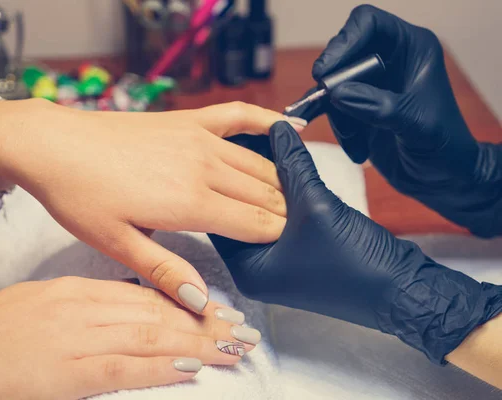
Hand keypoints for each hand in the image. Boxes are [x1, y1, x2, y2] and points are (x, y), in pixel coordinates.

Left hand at [0, 99, 305, 312]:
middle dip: (284, 213)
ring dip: (280, 181)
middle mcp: (203, 167)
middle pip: (264, 192)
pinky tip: (288, 127)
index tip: (287, 247)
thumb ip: (165, 270)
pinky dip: (266, 121)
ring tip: (292, 197)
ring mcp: (198, 138)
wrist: (52, 145)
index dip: (277, 236)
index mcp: (189, 203)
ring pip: (258, 161)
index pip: (256, 221)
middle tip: (292, 229)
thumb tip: (201, 301)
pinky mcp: (187, 119)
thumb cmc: (80, 197)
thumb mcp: (117, 244)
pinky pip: (237, 115)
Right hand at [0, 278, 260, 399]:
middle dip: (204, 323)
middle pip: (156, 313)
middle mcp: (83, 308)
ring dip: (196, 343)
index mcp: (77, 290)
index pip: (145, 295)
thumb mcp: (43, 301)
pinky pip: (123, 368)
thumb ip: (87, 302)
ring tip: (232, 348)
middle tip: (241, 329)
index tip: (218, 311)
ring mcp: (76, 338)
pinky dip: (161, 368)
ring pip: (149, 336)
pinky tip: (191, 369)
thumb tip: (129, 304)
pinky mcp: (66, 373)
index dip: (187, 304)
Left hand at [210, 122, 501, 363]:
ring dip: (266, 187)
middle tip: (248, 138)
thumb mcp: (316, 205)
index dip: (224, 177)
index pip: (219, 215)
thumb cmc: (355, 262)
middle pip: (238, 214)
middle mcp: (256, 270)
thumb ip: (292, 165)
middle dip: (244, 178)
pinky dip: (283, 199)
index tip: (229, 142)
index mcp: (247, 269)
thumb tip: (277, 130)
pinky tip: (287, 171)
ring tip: (266, 147)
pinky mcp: (297, 258)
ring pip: (260, 216)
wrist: (401, 291)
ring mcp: (278, 266)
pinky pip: (280, 222)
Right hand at [286, 5, 501, 236]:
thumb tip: (336, 94)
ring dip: (337, 116)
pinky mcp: (358, 108)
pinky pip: (332, 109)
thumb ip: (378, 106)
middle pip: (343, 54)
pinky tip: (354, 148)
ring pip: (333, 86)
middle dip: (334, 84)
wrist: (443, 178)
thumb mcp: (416, 125)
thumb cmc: (443, 147)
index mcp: (411, 48)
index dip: (344, 42)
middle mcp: (388, 60)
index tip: (326, 72)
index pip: (368, 24)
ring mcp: (371, 85)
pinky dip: (336, 129)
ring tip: (356, 143)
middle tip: (332, 107)